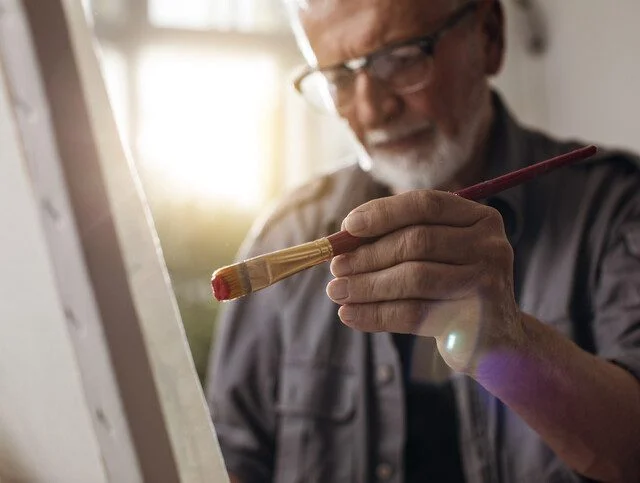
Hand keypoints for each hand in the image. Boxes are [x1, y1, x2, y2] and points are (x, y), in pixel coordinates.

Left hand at [326, 190, 524, 372]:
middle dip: (368, 255)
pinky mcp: (474, 320)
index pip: (425, 204)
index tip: (347, 226)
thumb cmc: (452, 288)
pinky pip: (414, 314)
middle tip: (335, 268)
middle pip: (417, 241)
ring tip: (336, 292)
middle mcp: (490, 246)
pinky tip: (350, 315)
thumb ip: (398, 241)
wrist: (495, 339)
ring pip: (413, 278)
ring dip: (366, 286)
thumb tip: (341, 241)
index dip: (382, 213)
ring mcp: (487, 283)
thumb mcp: (435, 257)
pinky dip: (375, 315)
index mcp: (480, 219)